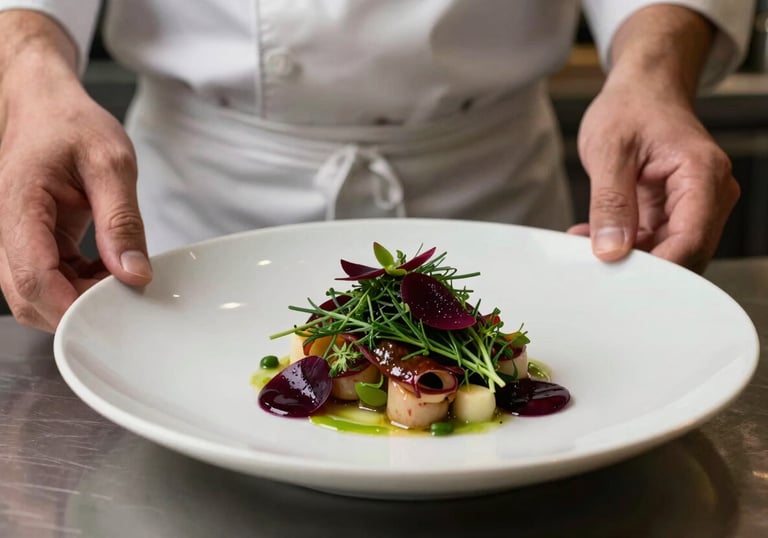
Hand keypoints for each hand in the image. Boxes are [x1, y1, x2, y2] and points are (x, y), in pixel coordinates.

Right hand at [0, 48, 151, 331]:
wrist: (48, 107)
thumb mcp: (111, 164)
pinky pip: (48, 280)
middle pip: (28, 297)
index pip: (34, 276)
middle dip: (76, 309)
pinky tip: (107, 271)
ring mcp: (15, 239)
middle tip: (125, 298)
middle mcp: (6, 228)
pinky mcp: (31, 244)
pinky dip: (78, 286)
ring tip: (119, 280)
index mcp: (18, 204)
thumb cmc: (73, 125)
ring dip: (77, 299)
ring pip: (34, 295)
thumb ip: (122, 221)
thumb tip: (134, 273)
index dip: (72, 306)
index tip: (113, 313)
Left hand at [568, 83, 738, 272]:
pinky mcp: (673, 213)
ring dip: (626, 256)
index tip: (618, 277)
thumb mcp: (610, 151)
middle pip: (684, 254)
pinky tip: (592, 236)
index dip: (657, 268)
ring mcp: (694, 206)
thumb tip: (611, 249)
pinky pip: (652, 243)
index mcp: (703, 175)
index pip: (690, 241)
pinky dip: (622, 245)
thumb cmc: (631, 107)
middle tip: (593, 265)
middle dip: (640, 266)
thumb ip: (610, 202)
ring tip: (585, 243)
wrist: (641, 90)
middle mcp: (709, 195)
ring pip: (667, 254)